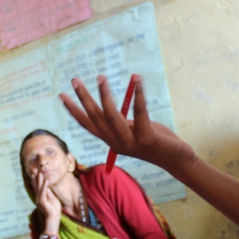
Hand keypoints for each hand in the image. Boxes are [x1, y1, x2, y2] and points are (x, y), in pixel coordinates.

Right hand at [34, 170, 62, 220]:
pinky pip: (43, 192)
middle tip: (34, 170)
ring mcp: (39, 200)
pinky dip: (45, 185)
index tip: (36, 172)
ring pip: (39, 188)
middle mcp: (38, 198)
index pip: (38, 187)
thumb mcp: (52, 199)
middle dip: (36, 178)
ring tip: (40, 172)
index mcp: (40, 197)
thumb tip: (48, 185)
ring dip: (40, 180)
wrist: (53, 220)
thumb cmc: (54, 210)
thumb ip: (49, 192)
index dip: (37, 180)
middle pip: (36, 186)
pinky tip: (46, 180)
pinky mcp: (42, 202)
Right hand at [59, 76, 196, 175]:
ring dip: (104, 95)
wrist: (176, 161)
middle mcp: (117, 142)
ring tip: (100, 77)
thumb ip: (124, 122)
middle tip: (74, 80)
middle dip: (83, 98)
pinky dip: (138, 95)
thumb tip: (111, 105)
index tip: (61, 95)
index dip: (74, 110)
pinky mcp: (147, 138)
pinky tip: (137, 79)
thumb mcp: (134, 130)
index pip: (88, 124)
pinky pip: (140, 112)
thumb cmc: (155, 142)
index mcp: (112, 140)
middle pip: (95, 118)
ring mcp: (131, 142)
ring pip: (112, 116)